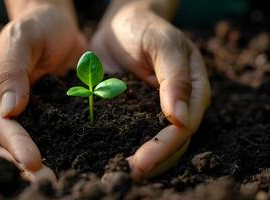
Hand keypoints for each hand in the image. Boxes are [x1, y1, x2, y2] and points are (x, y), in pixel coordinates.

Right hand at [0, 2, 86, 180]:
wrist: (58, 25)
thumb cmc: (37, 26)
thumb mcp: (23, 39)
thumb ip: (14, 71)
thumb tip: (8, 111)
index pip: (0, 123)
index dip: (15, 144)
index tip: (33, 162)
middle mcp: (9, 105)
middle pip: (8, 143)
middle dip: (24, 164)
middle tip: (48, 181)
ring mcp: (31, 111)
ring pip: (29, 143)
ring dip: (41, 163)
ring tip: (61, 180)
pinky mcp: (53, 113)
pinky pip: (55, 134)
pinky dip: (61, 150)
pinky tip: (78, 161)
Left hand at [91, 1, 210, 178]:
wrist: (119, 25)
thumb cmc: (144, 28)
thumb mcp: (162, 44)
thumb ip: (174, 77)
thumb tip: (180, 119)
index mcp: (193, 89)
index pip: (185, 125)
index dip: (165, 145)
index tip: (143, 159)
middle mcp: (177, 104)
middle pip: (173, 142)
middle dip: (154, 160)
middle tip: (130, 173)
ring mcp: (155, 110)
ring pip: (156, 143)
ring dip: (144, 161)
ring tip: (122, 173)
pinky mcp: (134, 111)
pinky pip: (134, 133)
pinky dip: (126, 147)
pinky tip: (110, 156)